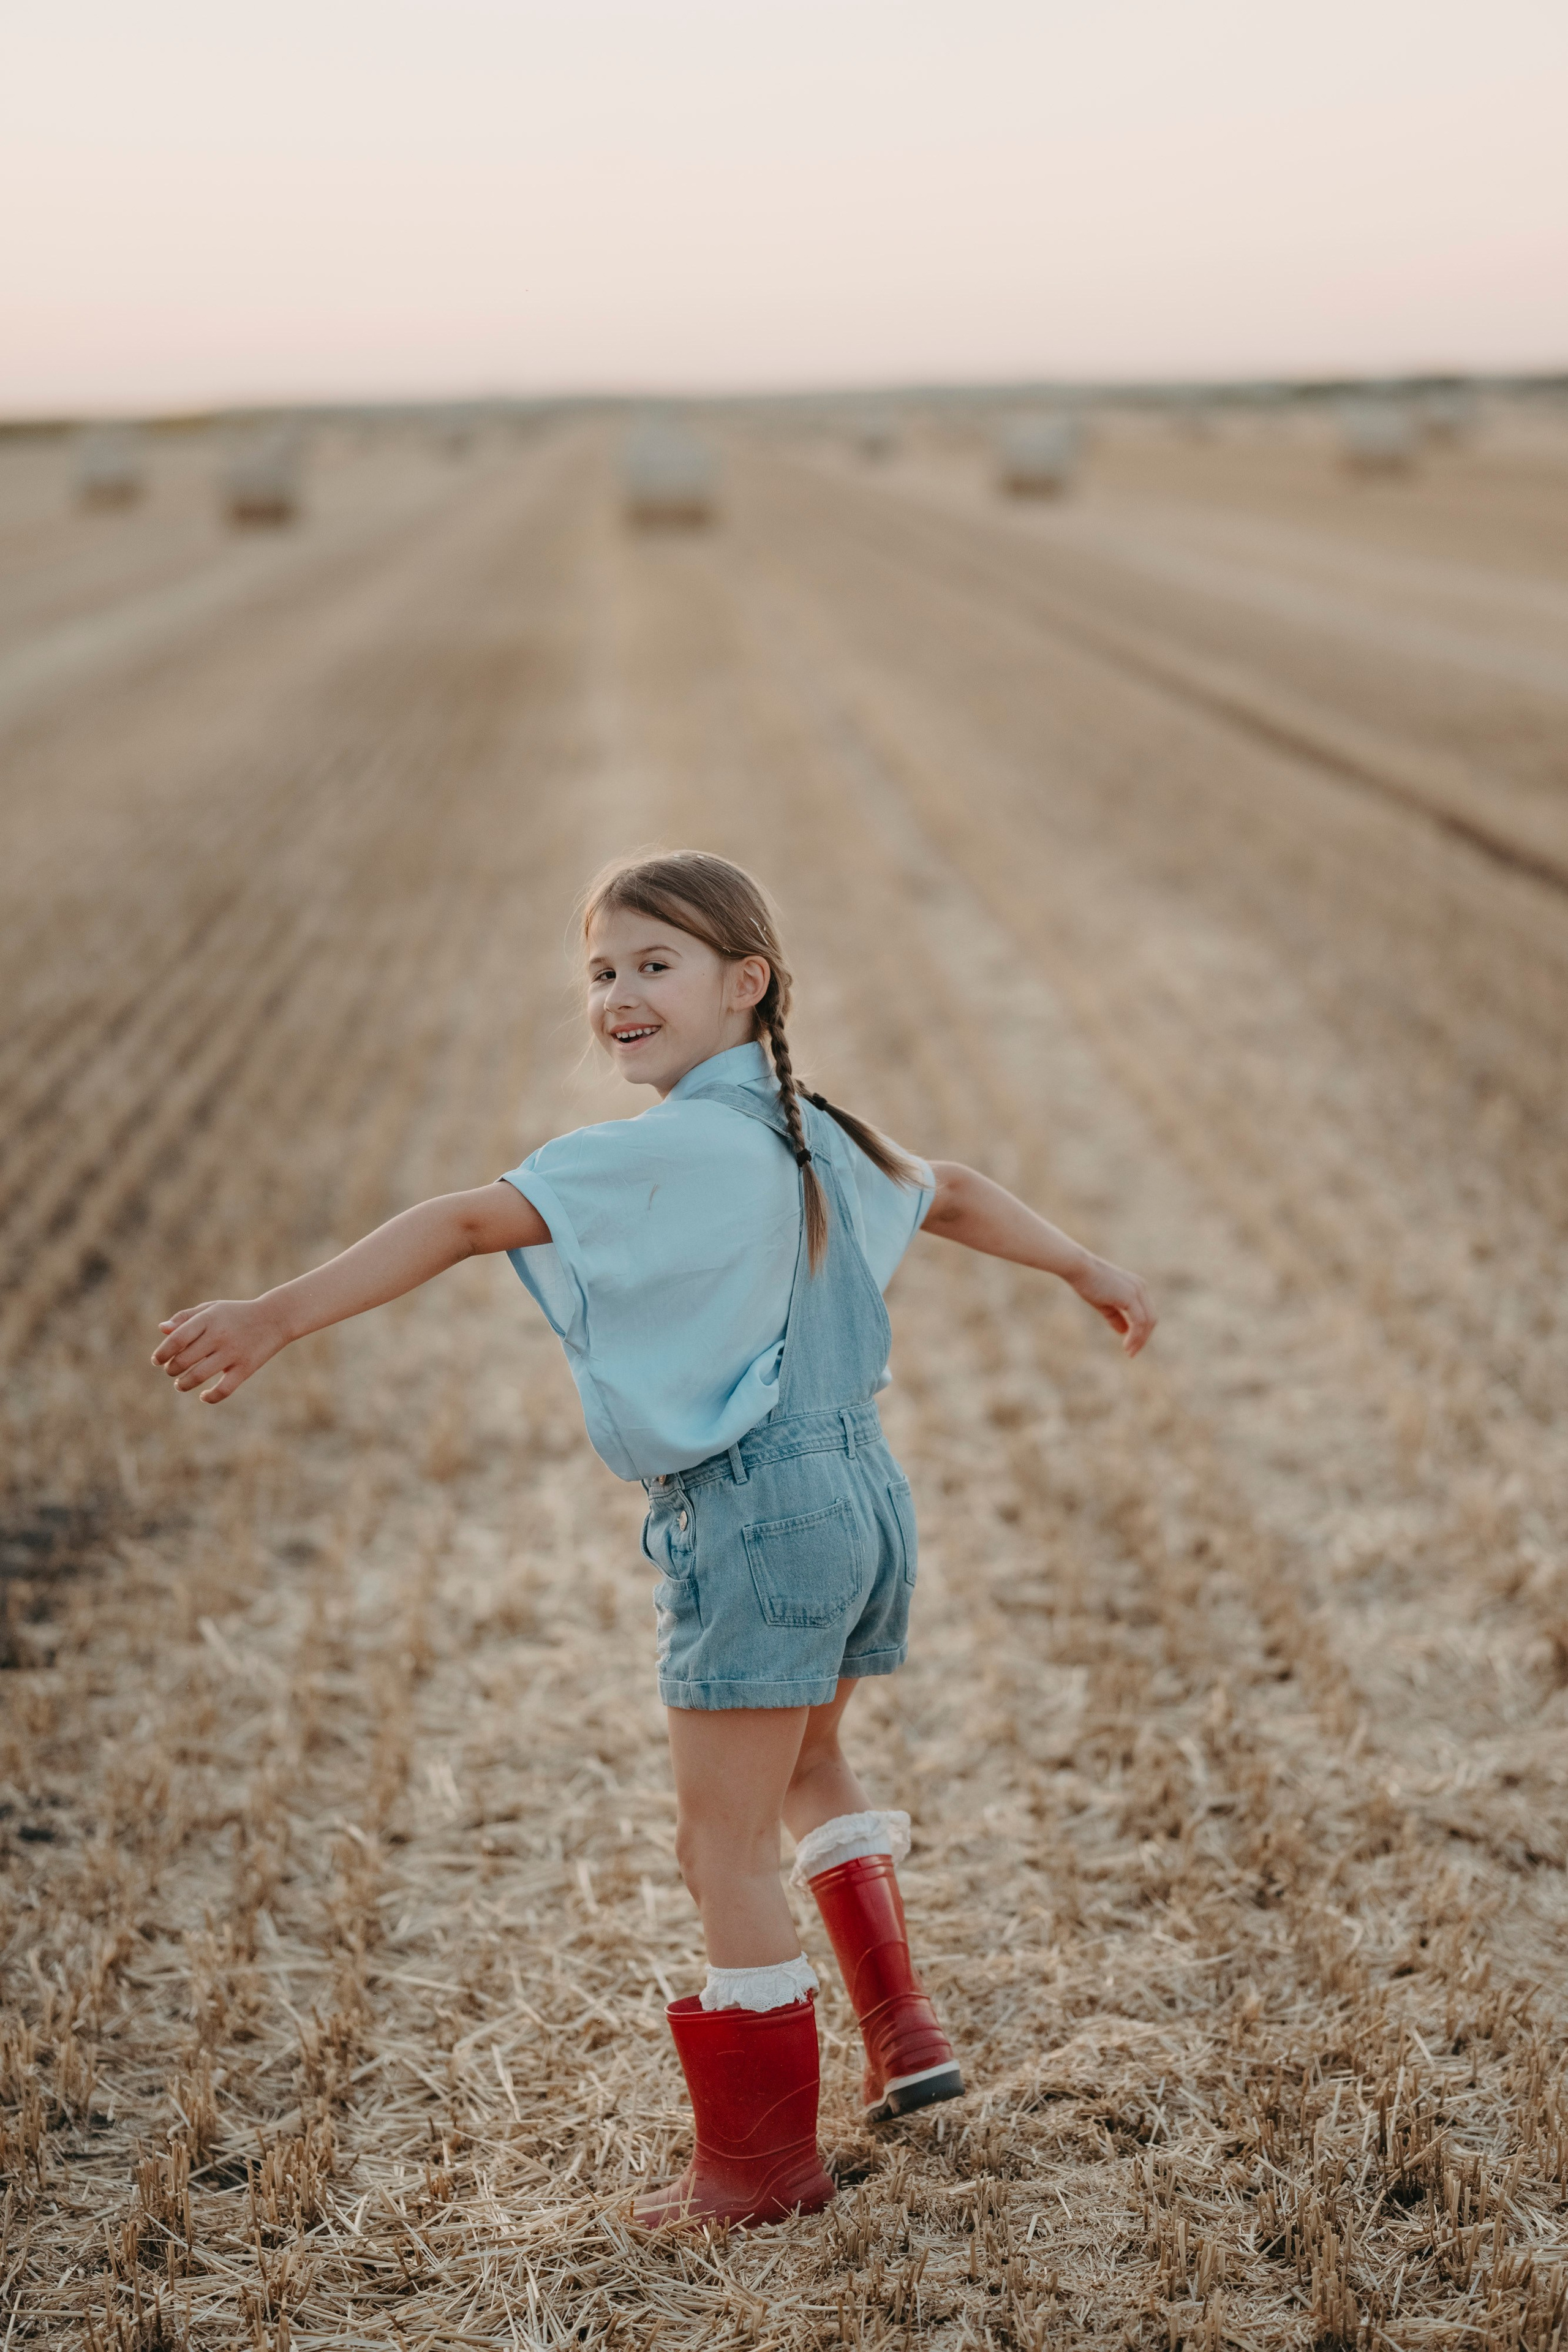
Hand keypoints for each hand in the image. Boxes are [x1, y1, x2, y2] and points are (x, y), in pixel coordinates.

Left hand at [151, 1298, 287, 1402]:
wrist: (275, 1318)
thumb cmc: (236, 1313)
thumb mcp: (212, 1308)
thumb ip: (185, 1318)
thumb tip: (162, 1329)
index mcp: (209, 1319)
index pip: (177, 1338)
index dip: (163, 1352)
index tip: (157, 1360)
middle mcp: (219, 1336)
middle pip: (184, 1360)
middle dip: (172, 1369)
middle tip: (171, 1370)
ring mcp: (233, 1353)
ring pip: (199, 1376)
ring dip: (183, 1384)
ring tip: (180, 1384)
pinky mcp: (245, 1368)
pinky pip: (223, 1389)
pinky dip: (210, 1397)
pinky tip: (203, 1396)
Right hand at [1072, 1255, 1156, 1356]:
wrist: (1079, 1268)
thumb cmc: (1087, 1282)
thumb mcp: (1104, 1303)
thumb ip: (1115, 1316)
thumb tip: (1124, 1331)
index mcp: (1136, 1287)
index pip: (1146, 1313)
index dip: (1141, 1331)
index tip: (1130, 1345)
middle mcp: (1141, 1288)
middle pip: (1151, 1319)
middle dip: (1143, 1338)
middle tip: (1132, 1352)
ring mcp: (1137, 1291)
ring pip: (1148, 1322)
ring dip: (1140, 1340)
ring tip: (1130, 1352)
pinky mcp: (1130, 1297)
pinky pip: (1139, 1322)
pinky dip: (1136, 1336)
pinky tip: (1127, 1345)